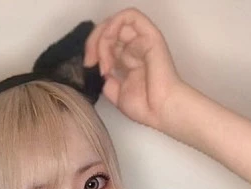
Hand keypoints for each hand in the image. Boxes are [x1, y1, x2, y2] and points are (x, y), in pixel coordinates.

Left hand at [83, 7, 187, 130]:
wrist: (162, 111)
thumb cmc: (146, 107)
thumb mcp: (116, 95)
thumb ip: (107, 81)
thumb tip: (99, 72)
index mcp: (128, 60)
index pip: (106, 43)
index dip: (93, 50)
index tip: (88, 66)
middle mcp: (134, 48)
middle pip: (108, 31)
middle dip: (93, 43)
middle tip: (90, 62)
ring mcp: (141, 40)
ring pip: (115, 22)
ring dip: (102, 38)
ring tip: (103, 60)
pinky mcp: (149, 35)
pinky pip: (130, 16)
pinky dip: (113, 25)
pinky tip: (109, 44)